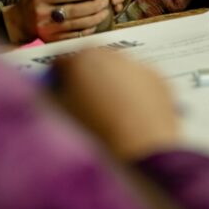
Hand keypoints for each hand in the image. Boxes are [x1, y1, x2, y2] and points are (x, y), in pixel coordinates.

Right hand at [2, 0, 113, 42]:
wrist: (19, 23)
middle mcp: (42, 14)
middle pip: (73, 10)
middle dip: (93, 6)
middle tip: (105, 1)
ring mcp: (47, 29)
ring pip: (75, 25)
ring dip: (94, 19)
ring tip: (104, 12)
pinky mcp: (51, 40)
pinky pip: (73, 37)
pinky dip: (86, 31)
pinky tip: (94, 24)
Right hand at [54, 49, 179, 160]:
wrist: (140, 153)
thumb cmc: (92, 135)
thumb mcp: (56, 117)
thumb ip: (48, 98)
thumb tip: (48, 93)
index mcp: (80, 58)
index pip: (59, 63)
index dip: (54, 82)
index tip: (55, 97)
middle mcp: (111, 55)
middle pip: (91, 64)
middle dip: (85, 81)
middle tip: (83, 110)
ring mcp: (139, 66)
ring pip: (118, 73)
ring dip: (112, 87)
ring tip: (110, 119)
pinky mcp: (161, 82)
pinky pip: (141, 85)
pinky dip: (136, 97)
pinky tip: (132, 121)